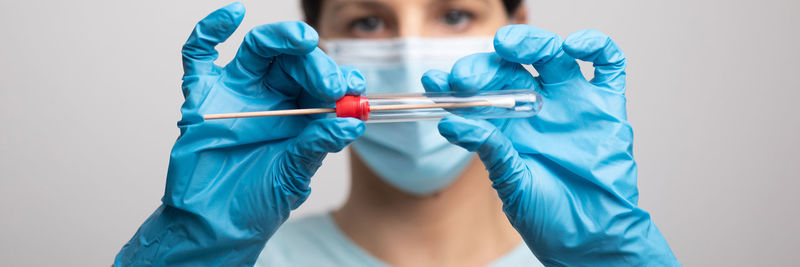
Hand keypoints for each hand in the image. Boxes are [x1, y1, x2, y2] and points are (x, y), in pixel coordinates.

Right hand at [115, 3, 363, 265]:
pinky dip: (211, 29)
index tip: (352, 87)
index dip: (339, 78)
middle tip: (327, 82)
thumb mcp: (294, 175)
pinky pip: (200, 55)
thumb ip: (317, 145)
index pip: (323, 82)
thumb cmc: (256, 202)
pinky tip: (231, 14)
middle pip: (294, 60)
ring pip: (259, 49)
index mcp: (300, 113)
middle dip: (316, 64)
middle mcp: (271, 97)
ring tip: (303, 40)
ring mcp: (236, 92)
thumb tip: (351, 122)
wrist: (213, 224)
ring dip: (281, 38)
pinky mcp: (201, 96)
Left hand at [422, 25, 678, 264]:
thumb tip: (449, 122)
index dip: (457, 82)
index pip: (480, 90)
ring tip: (509, 46)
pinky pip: (607, 64)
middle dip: (485, 64)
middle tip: (467, 76)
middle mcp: (539, 107)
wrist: (593, 239)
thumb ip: (488, 149)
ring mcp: (573, 102)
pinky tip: (574, 47)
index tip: (436, 83)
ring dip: (530, 41)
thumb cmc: (550, 216)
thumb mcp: (512, 183)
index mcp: (509, 124)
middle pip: (511, 65)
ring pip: (552, 54)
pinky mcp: (607, 106)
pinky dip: (595, 45)